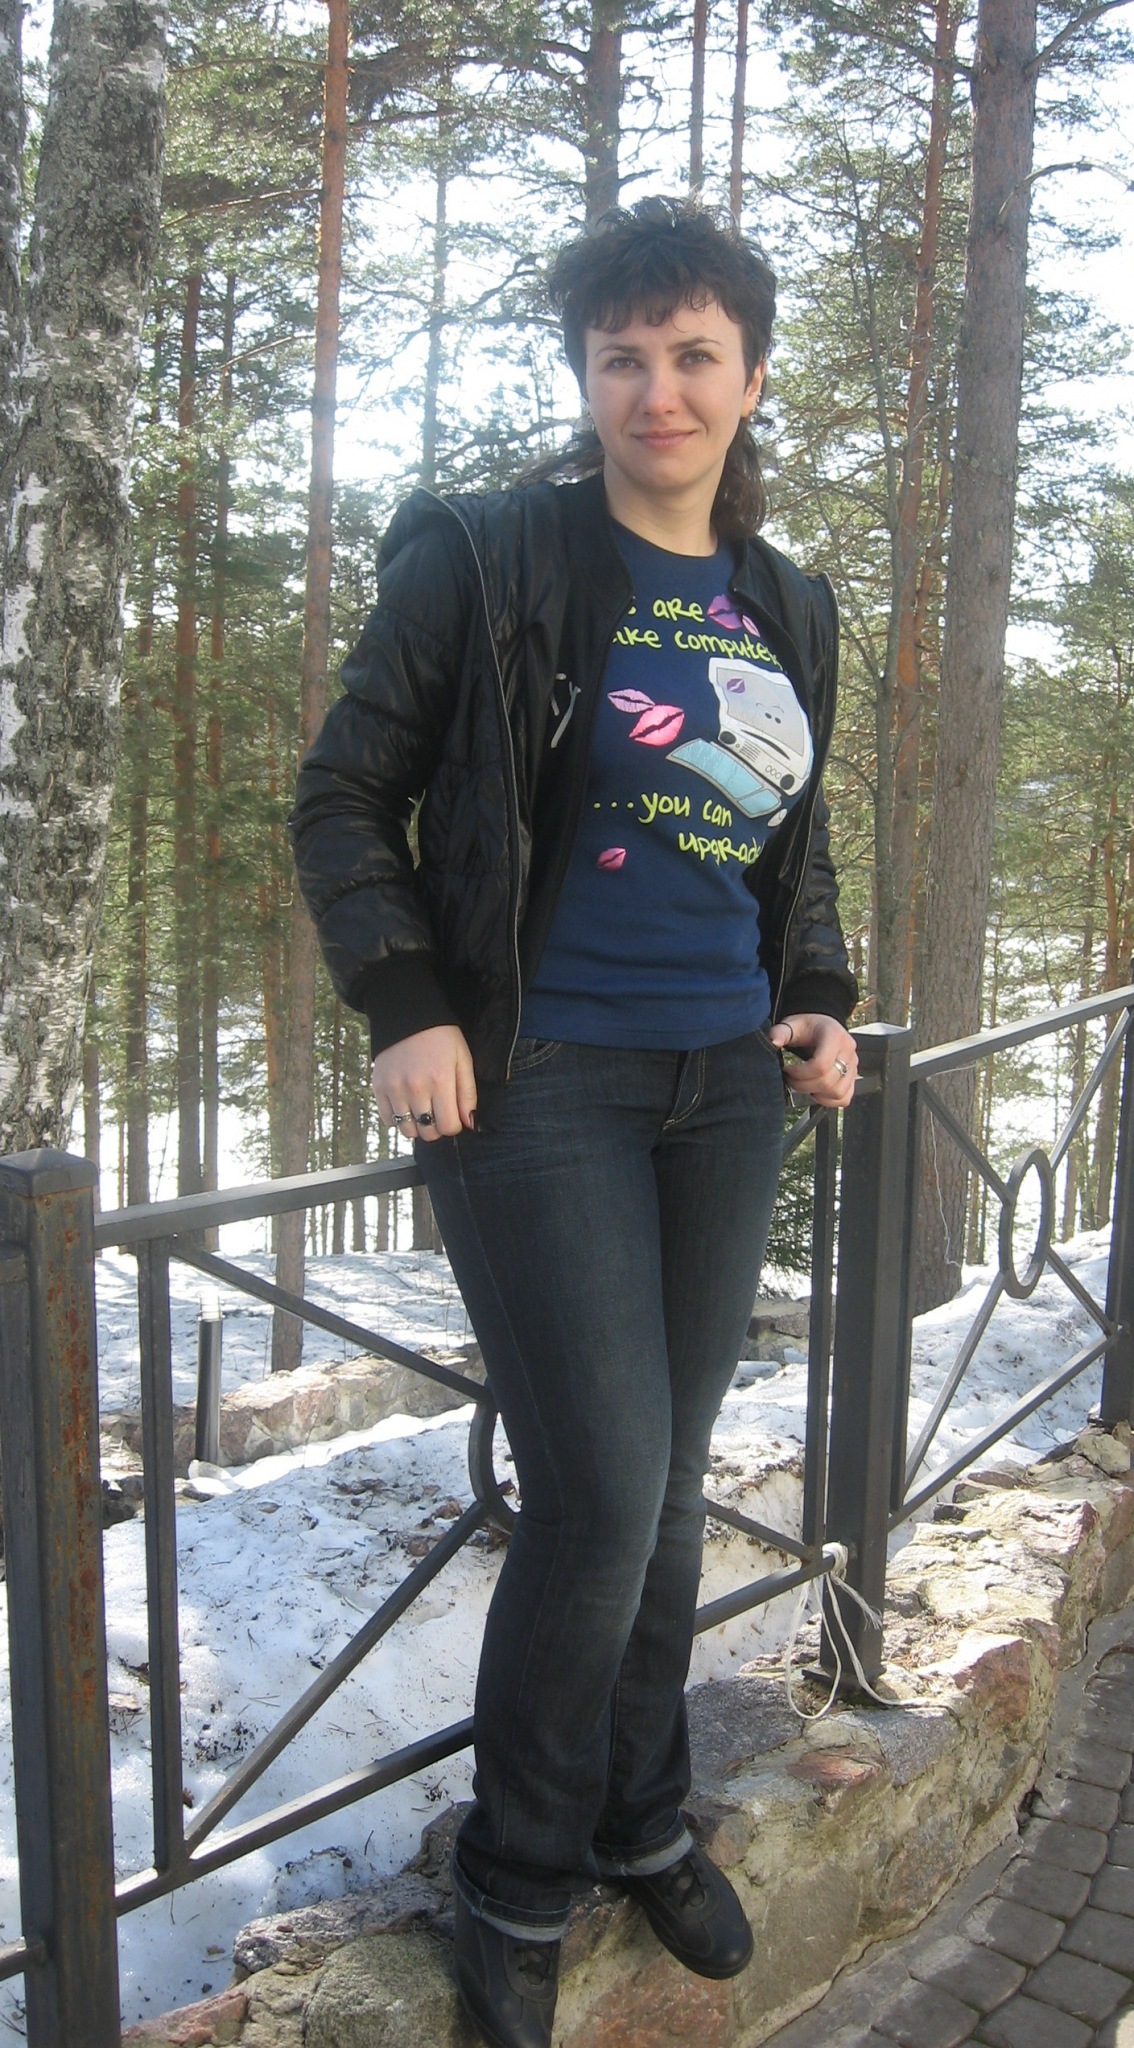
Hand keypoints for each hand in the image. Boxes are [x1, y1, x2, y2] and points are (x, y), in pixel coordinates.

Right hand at [371, 1025, 477, 1141]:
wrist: (408, 1016)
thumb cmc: (441, 1038)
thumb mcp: (463, 1060)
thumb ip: (468, 1094)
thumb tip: (470, 1124)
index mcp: (440, 1081)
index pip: (448, 1126)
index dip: (454, 1125)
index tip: (452, 1115)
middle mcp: (416, 1088)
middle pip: (428, 1132)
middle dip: (436, 1127)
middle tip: (437, 1113)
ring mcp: (394, 1089)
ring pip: (407, 1130)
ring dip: (417, 1126)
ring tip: (422, 1110)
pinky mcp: (379, 1087)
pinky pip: (388, 1120)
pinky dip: (398, 1118)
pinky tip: (406, 1105)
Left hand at [768, 1013, 857, 1109]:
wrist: (823, 1027)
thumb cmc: (808, 1027)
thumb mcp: (793, 1024)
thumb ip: (781, 1031)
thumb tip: (774, 1041)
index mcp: (835, 1036)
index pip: (821, 1065)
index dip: (800, 1074)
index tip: (787, 1070)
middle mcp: (848, 1052)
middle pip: (828, 1082)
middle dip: (804, 1086)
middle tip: (791, 1079)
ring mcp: (853, 1066)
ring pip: (838, 1093)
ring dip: (817, 1094)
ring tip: (803, 1084)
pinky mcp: (853, 1078)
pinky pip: (844, 1098)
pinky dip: (829, 1100)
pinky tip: (816, 1091)